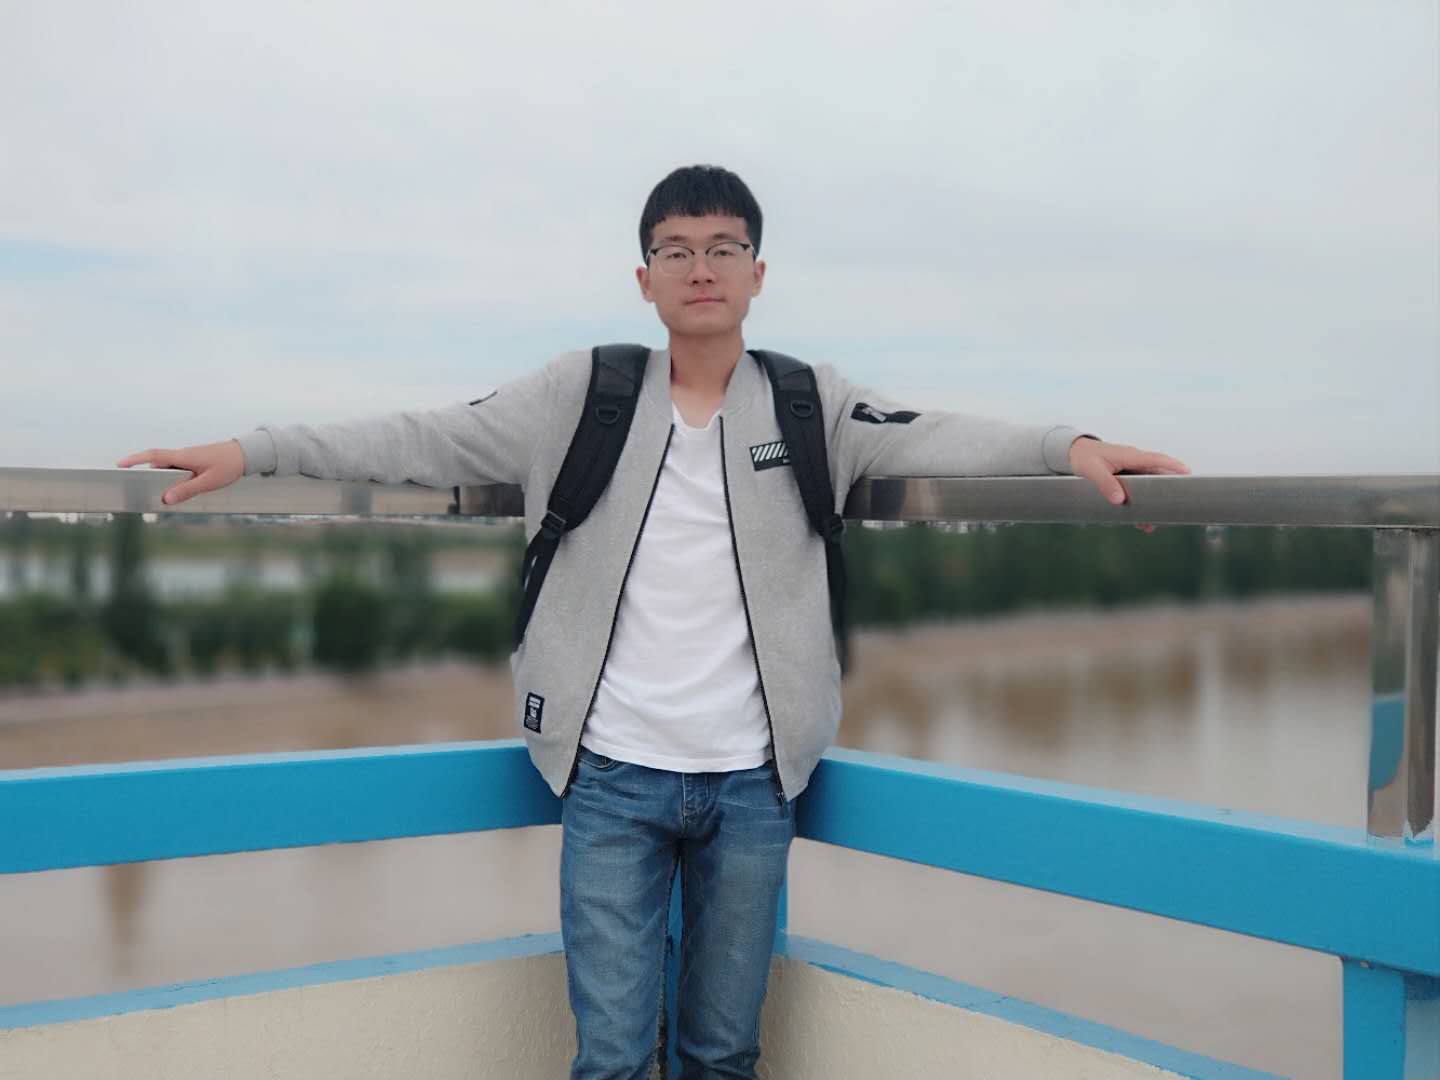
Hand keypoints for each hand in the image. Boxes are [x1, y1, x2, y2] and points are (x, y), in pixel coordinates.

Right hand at [115, 439, 245, 505]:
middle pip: (157, 464)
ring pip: (167, 468)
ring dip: (162, 479)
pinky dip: (172, 479)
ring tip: (160, 494)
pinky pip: (177, 470)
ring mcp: (187, 458)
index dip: (135, 459)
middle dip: (146, 474)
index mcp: (183, 457)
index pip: (153, 456)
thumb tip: (166, 499)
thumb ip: (187, 490)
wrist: (245, 454)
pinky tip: (177, 491)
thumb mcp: (208, 481)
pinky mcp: (193, 462)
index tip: (119, 465)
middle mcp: (182, 455)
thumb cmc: (229, 465)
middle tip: (137, 487)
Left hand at [1067, 437, 1189, 533]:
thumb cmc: (1083, 456)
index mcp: (1130, 456)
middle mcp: (1134, 462)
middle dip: (1167, 493)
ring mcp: (1131, 470)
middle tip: (1174, 508)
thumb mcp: (1092, 470)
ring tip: (1151, 525)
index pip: (1157, 460)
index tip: (1188, 474)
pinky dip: (1139, 505)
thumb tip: (1120, 499)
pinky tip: (1138, 520)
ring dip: (1152, 504)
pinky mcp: (1125, 479)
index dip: (1174, 466)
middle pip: (1158, 477)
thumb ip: (1105, 484)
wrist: (1072, 453)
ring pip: (1149, 488)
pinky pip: (1138, 492)